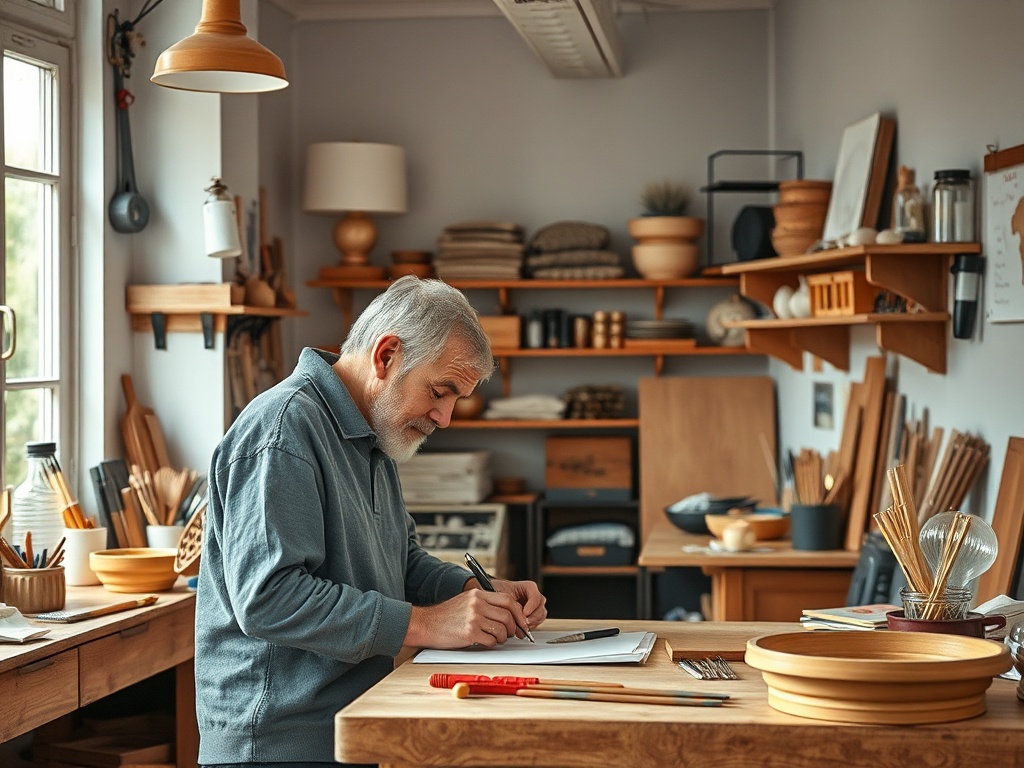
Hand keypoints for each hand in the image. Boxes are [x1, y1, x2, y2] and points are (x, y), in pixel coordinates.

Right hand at [405, 588, 532, 648]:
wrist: (425, 624)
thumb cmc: (445, 616)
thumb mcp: (465, 601)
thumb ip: (484, 604)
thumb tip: (507, 614)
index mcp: (478, 594)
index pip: (508, 600)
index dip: (518, 612)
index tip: (521, 622)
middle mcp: (477, 604)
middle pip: (508, 614)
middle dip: (515, 626)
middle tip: (513, 634)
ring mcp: (474, 618)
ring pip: (502, 628)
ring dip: (503, 637)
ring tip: (496, 638)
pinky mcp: (470, 633)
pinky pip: (491, 640)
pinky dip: (492, 643)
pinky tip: (485, 642)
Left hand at [491, 578, 546, 632]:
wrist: (493, 599)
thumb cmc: (496, 592)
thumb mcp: (500, 592)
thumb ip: (508, 602)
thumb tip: (514, 614)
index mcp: (527, 587)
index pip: (535, 594)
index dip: (532, 604)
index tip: (525, 613)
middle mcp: (532, 597)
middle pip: (540, 605)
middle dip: (534, 616)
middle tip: (525, 622)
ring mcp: (533, 607)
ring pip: (541, 615)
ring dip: (533, 622)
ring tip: (523, 626)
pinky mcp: (531, 617)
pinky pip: (536, 622)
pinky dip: (531, 626)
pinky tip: (522, 628)